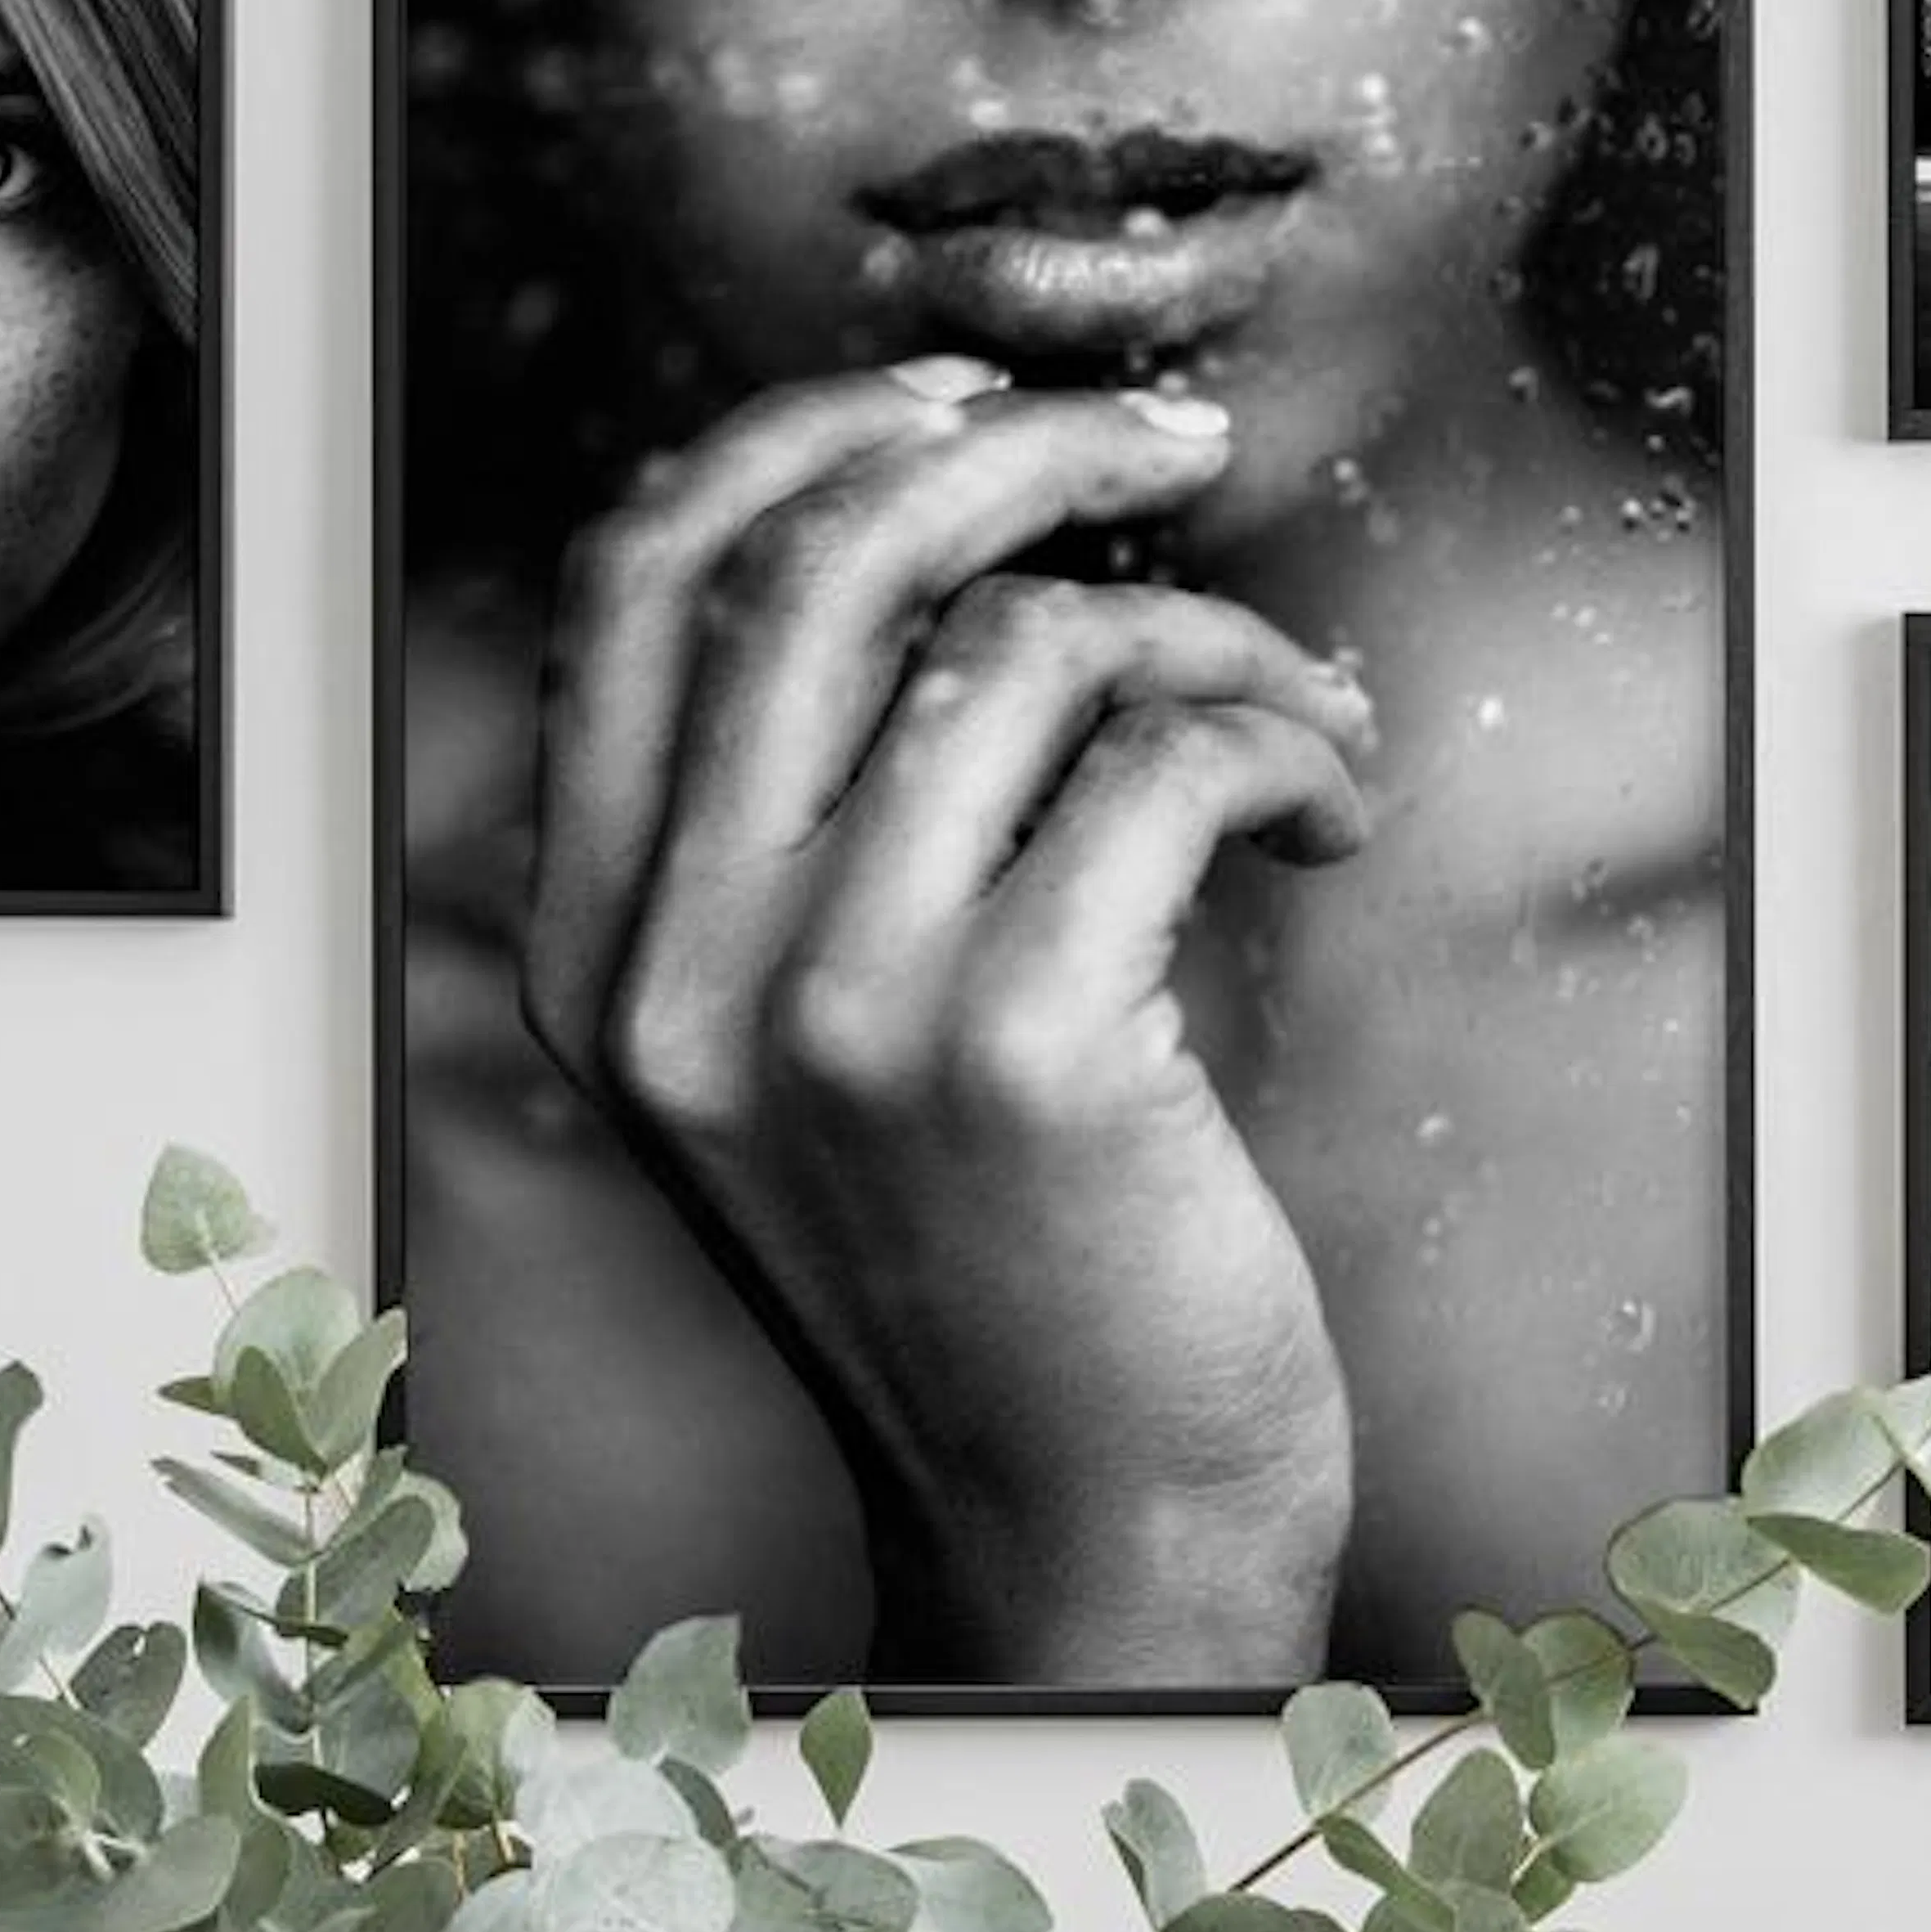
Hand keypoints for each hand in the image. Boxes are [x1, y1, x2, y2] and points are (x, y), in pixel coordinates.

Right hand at [525, 371, 1371, 1688]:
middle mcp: (680, 978)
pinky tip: (1326, 814)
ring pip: (1021, 643)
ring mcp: (835, 1015)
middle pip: (816, 558)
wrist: (1087, 1524)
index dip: (804, 437)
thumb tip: (928, 533)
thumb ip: (798, 832)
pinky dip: (1282, 737)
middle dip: (1024, 445)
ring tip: (1295, 722)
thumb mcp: (811, 1051)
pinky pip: (1168, 755)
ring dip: (1208, 632)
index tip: (970, 408)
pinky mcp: (1018, 1052)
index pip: (635, 581)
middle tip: (1176, 439)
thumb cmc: (996, 1262)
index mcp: (604, 955)